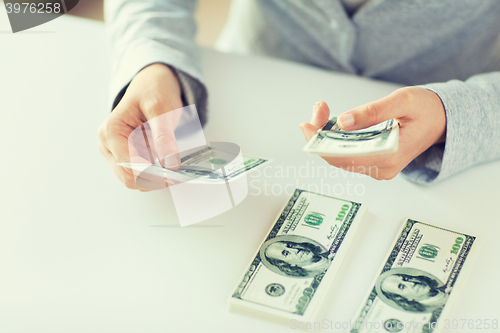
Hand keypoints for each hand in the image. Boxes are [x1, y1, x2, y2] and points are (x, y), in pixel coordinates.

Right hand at [98, 63, 182, 190]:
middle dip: (153, 179)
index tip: (173, 174)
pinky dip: (156, 174)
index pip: (128, 165)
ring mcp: (117, 153)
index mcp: (111, 132)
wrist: (153, 85)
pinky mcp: (129, 157)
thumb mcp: (161, 109)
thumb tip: (170, 163)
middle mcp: (109, 145)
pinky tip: (168, 164)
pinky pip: (142, 174)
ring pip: (136, 180)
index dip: (151, 174)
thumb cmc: (153, 91)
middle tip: (177, 174)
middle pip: (129, 178)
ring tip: (174, 166)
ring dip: (155, 178)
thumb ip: (164, 136)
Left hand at [299, 87, 445, 179]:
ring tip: (321, 110)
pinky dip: (335, 139)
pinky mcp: (373, 163)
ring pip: (340, 157)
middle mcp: (382, 168)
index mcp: (391, 155)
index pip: (347, 158)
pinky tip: (329, 121)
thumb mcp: (403, 100)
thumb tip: (343, 121)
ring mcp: (377, 168)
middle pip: (338, 158)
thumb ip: (373, 111)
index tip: (307, 125)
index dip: (322, 144)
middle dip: (320, 135)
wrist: (441, 121)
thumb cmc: (425, 109)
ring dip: (325, 136)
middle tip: (317, 109)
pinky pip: (347, 155)